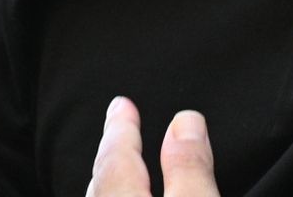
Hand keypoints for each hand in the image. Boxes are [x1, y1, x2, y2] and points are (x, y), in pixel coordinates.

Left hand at [86, 97, 221, 196]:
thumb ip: (190, 168)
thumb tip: (186, 122)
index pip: (116, 157)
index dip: (121, 127)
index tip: (122, 105)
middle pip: (102, 180)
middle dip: (111, 152)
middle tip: (115, 126)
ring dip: (111, 182)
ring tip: (117, 168)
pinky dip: (116, 196)